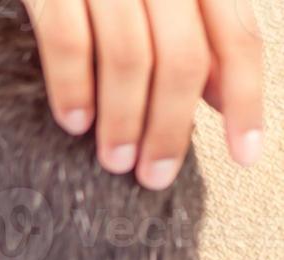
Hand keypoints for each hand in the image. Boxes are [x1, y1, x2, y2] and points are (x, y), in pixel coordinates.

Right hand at [24, 0, 265, 188]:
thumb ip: (196, 29)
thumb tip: (219, 98)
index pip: (237, 37)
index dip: (246, 100)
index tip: (244, 155)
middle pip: (182, 58)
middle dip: (170, 126)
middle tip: (154, 175)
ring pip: (129, 56)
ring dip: (124, 120)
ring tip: (115, 162)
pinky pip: (67, 39)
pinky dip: (73, 86)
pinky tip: (75, 123)